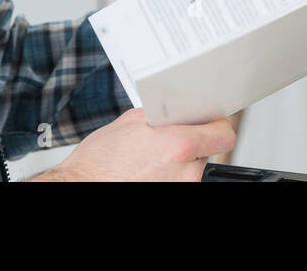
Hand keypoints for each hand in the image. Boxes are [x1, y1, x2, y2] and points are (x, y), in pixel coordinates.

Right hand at [29, 107, 236, 181]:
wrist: (82, 187)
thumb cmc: (100, 161)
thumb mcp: (131, 120)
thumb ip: (164, 113)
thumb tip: (181, 108)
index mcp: (180, 146)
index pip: (224, 134)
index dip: (216, 124)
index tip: (208, 121)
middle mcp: (186, 174)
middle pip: (206, 151)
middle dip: (190, 141)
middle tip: (166, 138)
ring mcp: (180, 190)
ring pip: (192, 168)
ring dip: (178, 160)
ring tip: (151, 157)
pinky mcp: (172, 197)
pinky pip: (179, 181)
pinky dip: (168, 175)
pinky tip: (147, 170)